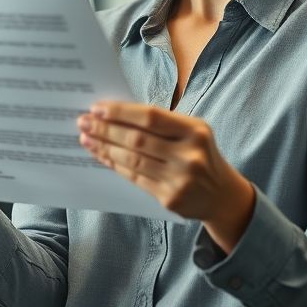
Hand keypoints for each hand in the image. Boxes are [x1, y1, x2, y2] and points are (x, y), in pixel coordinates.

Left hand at [77, 101, 255, 252]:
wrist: (222, 195)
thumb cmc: (200, 153)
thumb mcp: (192, 131)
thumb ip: (162, 124)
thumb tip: (116, 114)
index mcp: (194, 130)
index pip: (151, 117)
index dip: (122, 112)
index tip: (98, 108)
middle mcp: (188, 155)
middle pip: (137, 139)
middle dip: (106, 129)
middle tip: (84, 122)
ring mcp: (179, 179)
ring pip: (132, 160)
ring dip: (105, 148)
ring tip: (86, 138)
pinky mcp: (169, 198)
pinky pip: (134, 179)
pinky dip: (115, 165)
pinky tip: (101, 156)